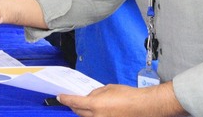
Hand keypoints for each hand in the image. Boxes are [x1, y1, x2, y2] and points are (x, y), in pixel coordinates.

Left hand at [57, 82, 185, 116]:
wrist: (143, 107)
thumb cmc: (127, 95)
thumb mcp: (108, 89)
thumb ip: (95, 93)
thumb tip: (88, 97)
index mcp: (95, 105)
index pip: (74, 102)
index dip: (65, 99)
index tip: (60, 96)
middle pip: (78, 112)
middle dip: (73, 106)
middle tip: (71, 100)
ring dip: (83, 112)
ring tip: (85, 105)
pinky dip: (93, 115)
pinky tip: (96, 110)